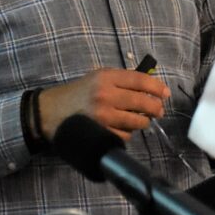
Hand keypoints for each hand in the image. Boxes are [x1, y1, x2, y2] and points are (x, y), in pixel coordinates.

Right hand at [37, 68, 170, 141]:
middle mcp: (105, 95)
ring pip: (137, 121)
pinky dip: (128, 134)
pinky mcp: (101, 133)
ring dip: (143, 122)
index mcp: (105, 77)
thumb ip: (120, 81)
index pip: (139, 80)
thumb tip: (148, 87)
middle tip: (159, 110)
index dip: (156, 87)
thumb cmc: (77, 94)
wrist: (49, 112)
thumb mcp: (96, 78)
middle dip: (155, 107)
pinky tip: (124, 130)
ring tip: (142, 120)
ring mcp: (103, 116)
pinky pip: (125, 136)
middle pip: (142, 101)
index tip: (165, 93)